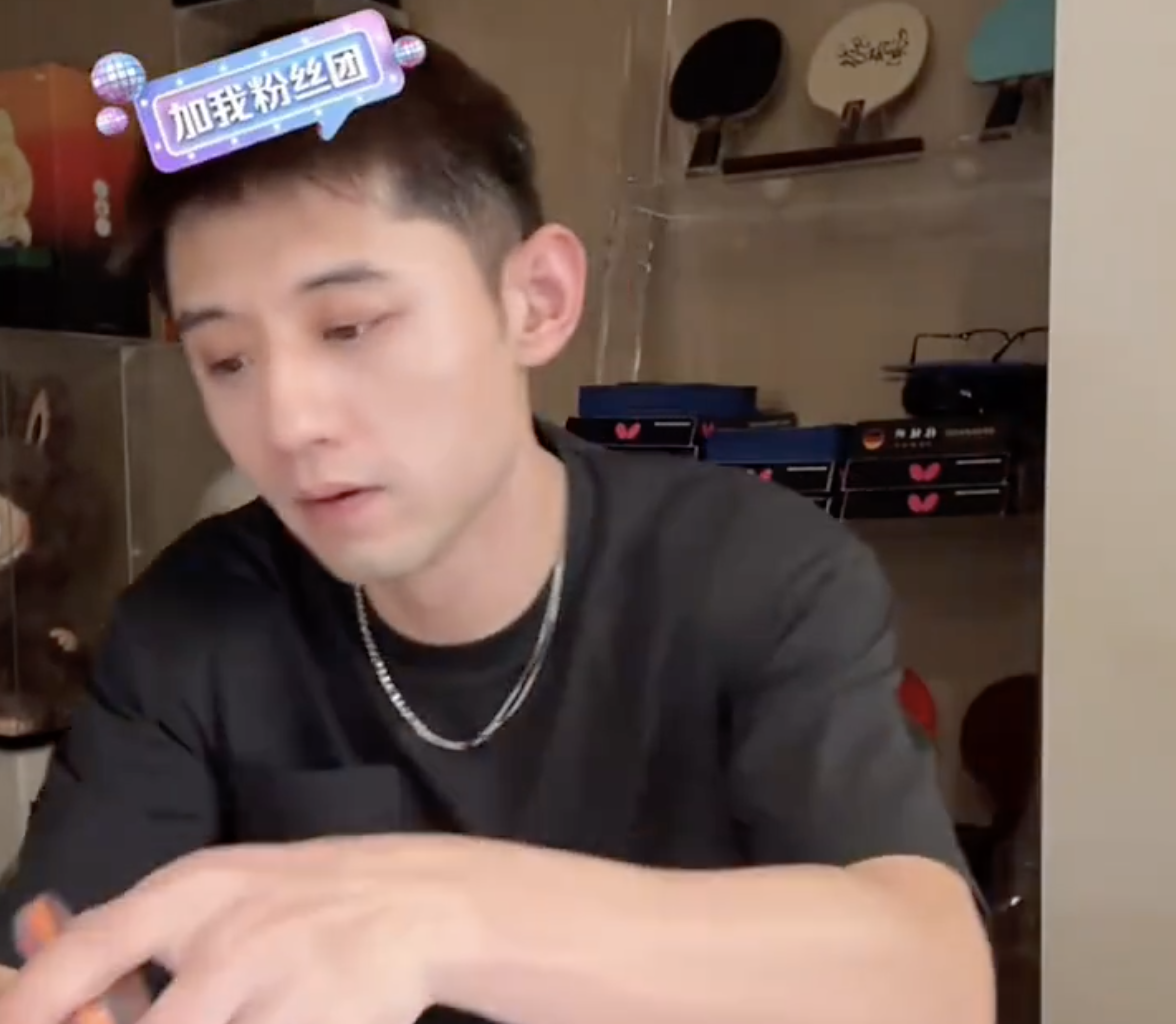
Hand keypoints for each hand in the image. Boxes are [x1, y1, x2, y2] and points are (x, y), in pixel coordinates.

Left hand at [0, 836, 480, 1023]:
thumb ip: (145, 933)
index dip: (27, 1007)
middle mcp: (227, 940)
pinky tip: (267, 1021)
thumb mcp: (224, 888)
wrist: (418, 902)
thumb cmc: (306, 896)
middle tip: (144, 1020)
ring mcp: (274, 990)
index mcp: (194, 891)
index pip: (83, 953)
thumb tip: (47, 975)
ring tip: (231, 1015)